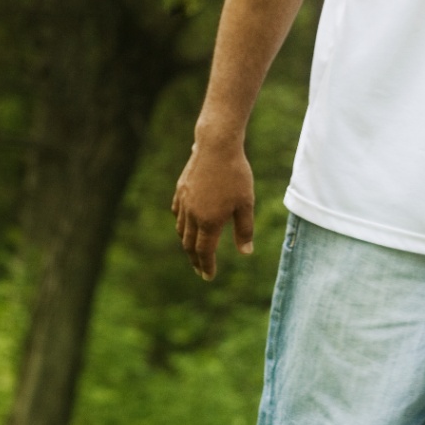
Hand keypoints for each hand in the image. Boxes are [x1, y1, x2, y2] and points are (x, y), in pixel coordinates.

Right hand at [172, 134, 254, 280]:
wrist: (216, 147)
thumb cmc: (236, 176)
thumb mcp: (246, 205)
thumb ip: (244, 230)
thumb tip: (246, 253)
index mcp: (209, 221)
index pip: (205, 251)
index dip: (206, 266)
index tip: (208, 277)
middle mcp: (192, 214)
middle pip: (190, 244)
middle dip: (195, 260)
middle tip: (200, 271)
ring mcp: (184, 201)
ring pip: (182, 229)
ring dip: (187, 243)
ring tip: (194, 251)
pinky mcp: (181, 190)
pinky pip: (177, 213)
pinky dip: (181, 224)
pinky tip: (186, 226)